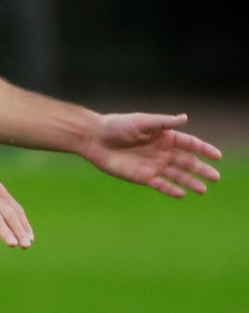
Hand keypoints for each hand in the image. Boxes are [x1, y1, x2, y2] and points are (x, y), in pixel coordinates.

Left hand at [80, 112, 222, 197]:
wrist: (94, 139)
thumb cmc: (117, 126)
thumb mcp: (141, 122)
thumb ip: (163, 122)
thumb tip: (185, 118)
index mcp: (164, 136)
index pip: (190, 144)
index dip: (204, 149)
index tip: (217, 156)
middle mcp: (162, 151)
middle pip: (187, 162)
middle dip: (202, 169)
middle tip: (216, 177)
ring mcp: (153, 165)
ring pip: (177, 176)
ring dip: (190, 182)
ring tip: (203, 190)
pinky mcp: (142, 176)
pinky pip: (160, 185)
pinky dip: (171, 190)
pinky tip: (182, 195)